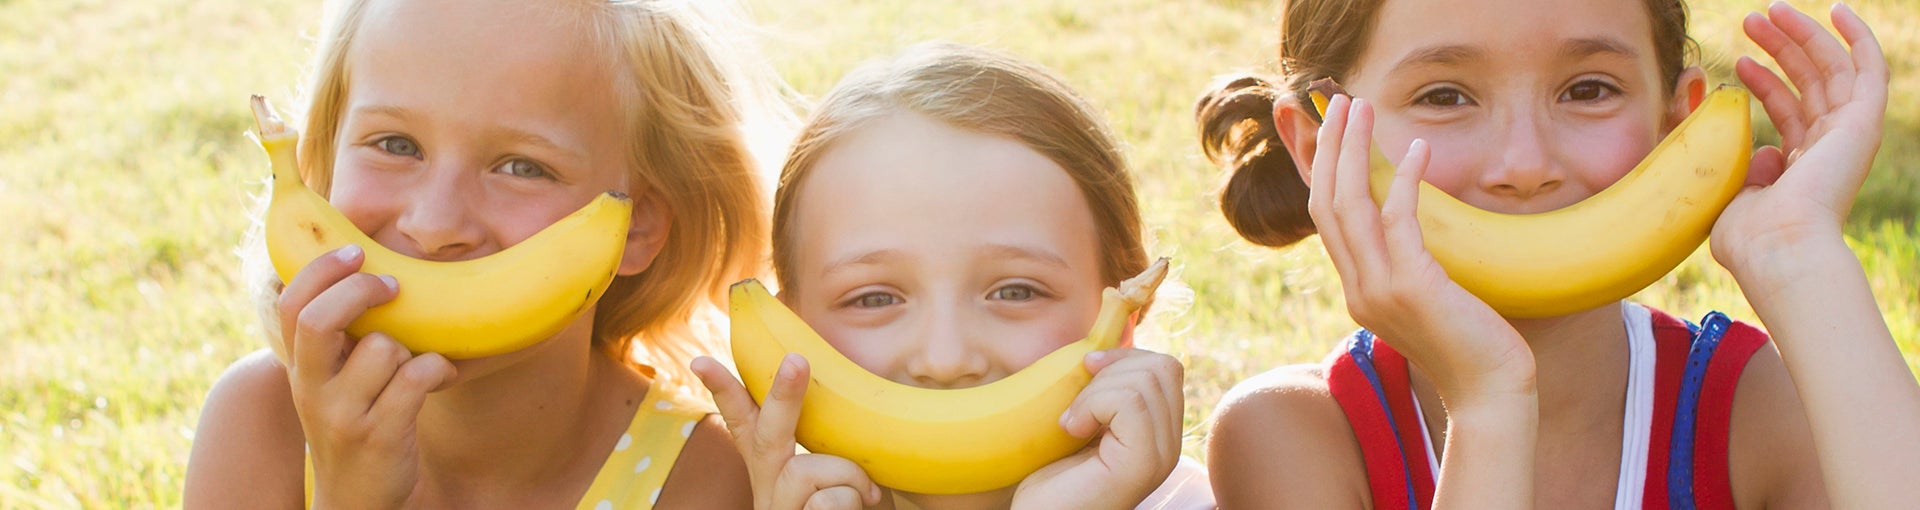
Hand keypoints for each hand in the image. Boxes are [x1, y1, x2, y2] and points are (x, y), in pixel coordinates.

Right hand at [277, 244, 456, 508]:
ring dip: (410, 346)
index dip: (321, 270)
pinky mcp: (380, 436)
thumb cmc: (354, 424)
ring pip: (383, 347)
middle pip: (320, 320)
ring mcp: (344, 415)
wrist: (357, 499)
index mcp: (300, 370)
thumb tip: (358, 269)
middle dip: (361, 291)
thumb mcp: (331, 383)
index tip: (355, 252)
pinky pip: (417, 377)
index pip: (292, 305)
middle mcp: (312, 390)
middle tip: (393, 287)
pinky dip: (439, 369)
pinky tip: (442, 376)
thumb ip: (337, 339)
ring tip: (414, 364)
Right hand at [693, 354, 890, 509]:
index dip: (724, 391)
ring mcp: (778, 509)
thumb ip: (836, 456)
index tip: (699, 359)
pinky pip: (830, 502)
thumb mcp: (844, 480)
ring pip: (808, 471)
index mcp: (775, 471)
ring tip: (866, 501)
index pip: (746, 424)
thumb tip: (863, 435)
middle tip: (797, 360)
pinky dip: (855, 505)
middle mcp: (768, 490)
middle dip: (783, 393)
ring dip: (850, 480)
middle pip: (767, 435)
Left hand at [1011, 349, 1182, 509]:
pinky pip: (1130, 401)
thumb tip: (1104, 344)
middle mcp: (1170, 444)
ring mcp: (1161, 455)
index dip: (1124, 356)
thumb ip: (1104, 389)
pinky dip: (1092, 405)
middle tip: (1077, 405)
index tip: (1086, 370)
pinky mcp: (1143, 464)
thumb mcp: (1082, 417)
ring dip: (1095, 391)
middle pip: (1161, 366)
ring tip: (1072, 423)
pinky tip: (1073, 431)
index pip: (1166, 366)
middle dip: (1111, 370)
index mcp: (1159, 430)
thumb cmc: (1050, 472)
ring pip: (1145, 380)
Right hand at [1306, 95, 1532, 402]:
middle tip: (1338, 103)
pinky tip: (1419, 149)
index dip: (1324, 170)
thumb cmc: (1472, 348)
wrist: (1491, 395)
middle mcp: (1358, 289)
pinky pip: (1398, 218)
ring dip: (1354, 149)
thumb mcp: (1428, 302)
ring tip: (1362, 108)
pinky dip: (1405, 179)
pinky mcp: (1410, 286)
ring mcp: (1378, 290)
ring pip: (1350, 204)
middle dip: (1330, 147)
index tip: (1332, 130)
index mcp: (1358, 292)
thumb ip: (1407, 268)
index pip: (1326, 220)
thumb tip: (1408, 227)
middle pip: (1327, 203)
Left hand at [1716, 2, 1886, 276]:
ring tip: (1766, 12)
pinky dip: (1857, 38)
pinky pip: (1867, 69)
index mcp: (1802, 169)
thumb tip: (1763, 150)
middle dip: (1780, 48)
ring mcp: (1848, 135)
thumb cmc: (1748, 237)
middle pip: (1808, 83)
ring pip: (1831, 69)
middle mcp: (1830, 149)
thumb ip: (1745, 173)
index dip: (1763, 81)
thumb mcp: (1735, 198)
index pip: (1787, 111)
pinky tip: (1837, 11)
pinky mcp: (1862, 123)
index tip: (1736, 59)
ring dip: (1801, 37)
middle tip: (1750, 21)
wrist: (1777, 248)